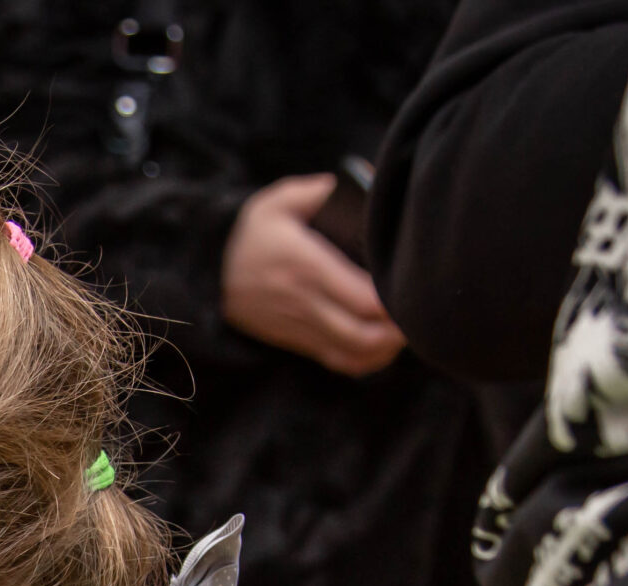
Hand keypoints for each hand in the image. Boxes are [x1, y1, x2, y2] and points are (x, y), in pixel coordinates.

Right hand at [221, 175, 405, 376]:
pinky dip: (368, 360)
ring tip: (404, 328)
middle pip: (364, 333)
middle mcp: (303, 302)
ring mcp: (300, 326)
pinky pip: (341, 362)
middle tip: (419, 311)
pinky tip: (383, 344)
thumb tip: (357, 181)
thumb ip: (317, 192)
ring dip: (387, 347)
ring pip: (356, 352)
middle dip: (398, 329)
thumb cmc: (250, 234)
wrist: (208, 275)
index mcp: (304, 265)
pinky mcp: (298, 341)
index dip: (394, 301)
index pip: (362, 296)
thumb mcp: (276, 202)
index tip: (414, 287)